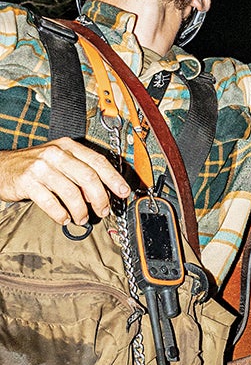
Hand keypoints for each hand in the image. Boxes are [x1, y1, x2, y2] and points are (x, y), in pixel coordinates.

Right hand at [0, 137, 130, 226]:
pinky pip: (51, 202)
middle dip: (100, 198)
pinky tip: (64, 219)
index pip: (98, 161)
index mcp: (68, 146)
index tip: (123, 192)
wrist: (1, 167)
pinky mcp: (28, 182)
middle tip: (103, 211)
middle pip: (88, 177)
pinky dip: (61, 214)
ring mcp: (41, 167)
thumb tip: (102, 193)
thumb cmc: (34, 166)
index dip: (113, 178)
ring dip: (81, 210)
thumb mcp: (58, 160)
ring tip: (81, 219)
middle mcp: (56, 154)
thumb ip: (79, 172)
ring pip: (71, 192)